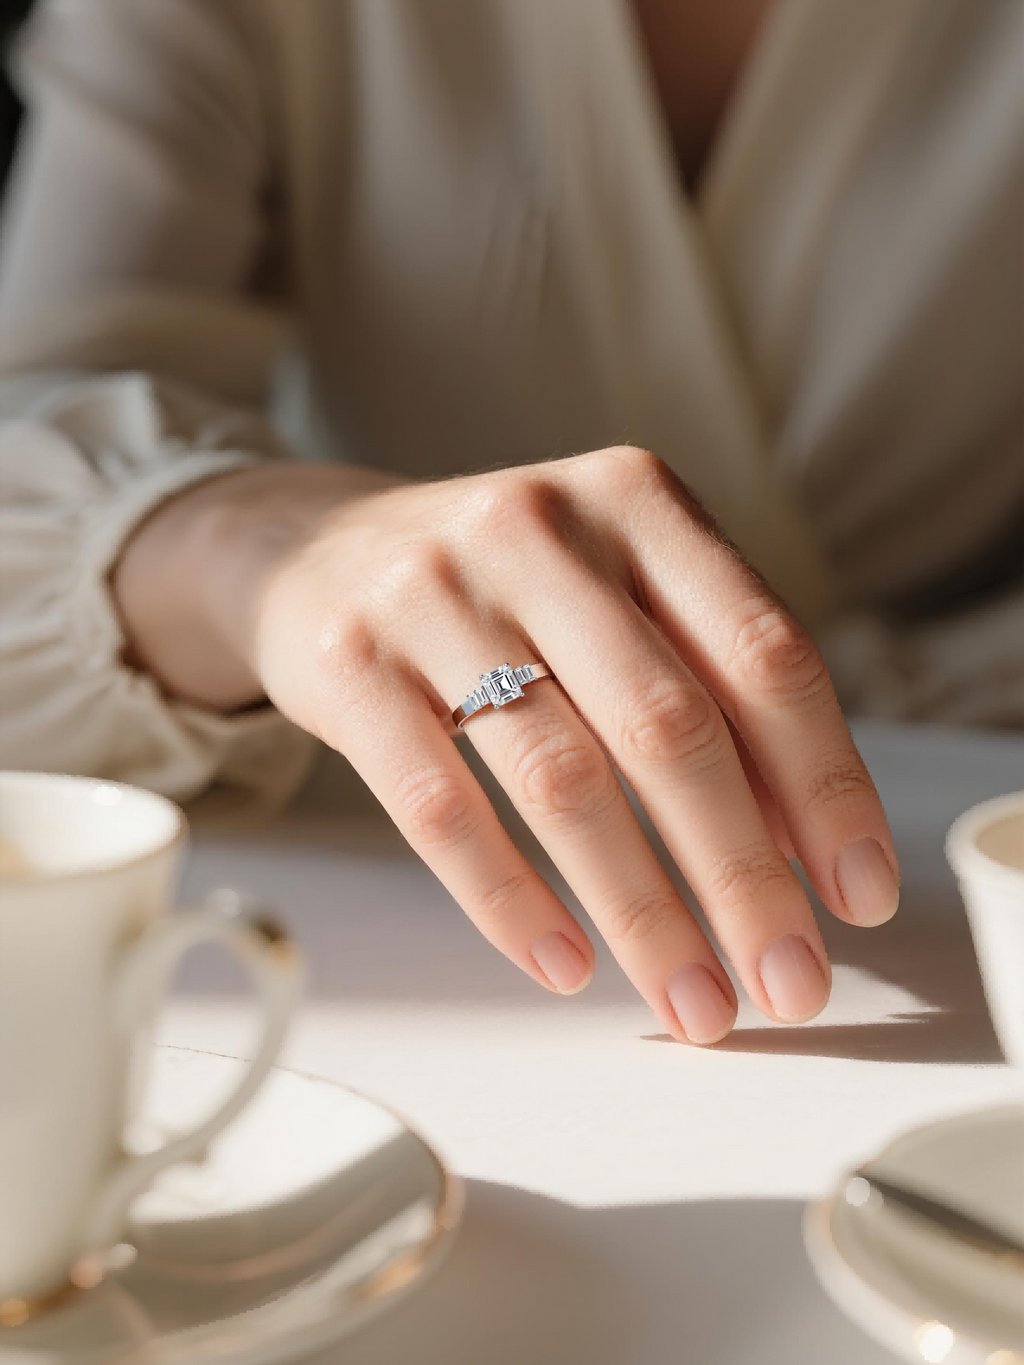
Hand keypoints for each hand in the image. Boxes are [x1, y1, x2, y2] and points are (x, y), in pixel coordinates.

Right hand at [118, 448, 899, 1043]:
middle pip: (670, 727)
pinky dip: (510, 902)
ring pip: (561, 779)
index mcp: (636, 502)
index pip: (764, 656)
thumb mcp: (614, 589)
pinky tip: (564, 965)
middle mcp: (539, 532)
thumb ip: (707, 684)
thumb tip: (802, 846)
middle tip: (787, 982)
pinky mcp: (349, 666)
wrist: (316, 551)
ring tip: (692, 1001)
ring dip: (641, 913)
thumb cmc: (501, 588)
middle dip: (743, 875)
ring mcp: (434, 595)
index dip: (826, 786)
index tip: (858, 896)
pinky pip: (441, 808)